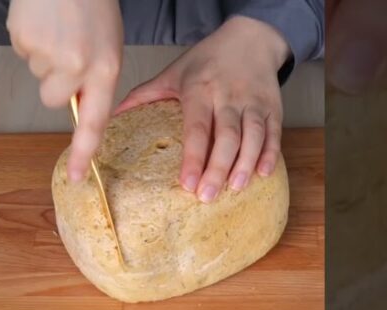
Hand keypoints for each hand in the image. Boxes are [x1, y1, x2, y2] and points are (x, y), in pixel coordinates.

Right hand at [6, 0, 122, 181]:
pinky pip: (23, 52)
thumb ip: (95, 75)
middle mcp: (76, 66)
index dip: (82, 152)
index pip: (94, 122)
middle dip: (56, 80)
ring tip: (58, 26)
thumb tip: (76, 101)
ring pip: (38, 74)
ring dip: (44, 55)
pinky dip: (31, 39)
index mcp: (105, 68)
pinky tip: (44, 19)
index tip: (75, 177)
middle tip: (67, 47)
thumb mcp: (108, 43)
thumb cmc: (92, 3)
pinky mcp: (23, 40)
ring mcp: (47, 55)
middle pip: (54, 98)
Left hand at [115, 16, 288, 202]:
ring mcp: (253, 102)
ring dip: (245, 163)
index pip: (196, 127)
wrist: (250, 37)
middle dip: (217, 167)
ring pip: (253, 135)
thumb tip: (112, 116)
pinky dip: (271, 153)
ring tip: (236, 187)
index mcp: (200, 89)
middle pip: (226, 136)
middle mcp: (228, 96)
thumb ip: (144, 95)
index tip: (187, 183)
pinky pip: (274, 132)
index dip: (193, 157)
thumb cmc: (207, 60)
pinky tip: (263, 173)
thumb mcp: (173, 73)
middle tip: (208, 196)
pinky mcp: (273, 107)